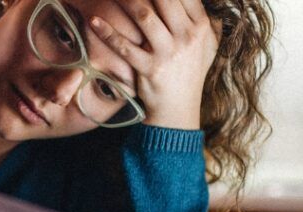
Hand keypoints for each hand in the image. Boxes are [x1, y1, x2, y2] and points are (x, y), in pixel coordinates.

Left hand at [90, 0, 218, 129]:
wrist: (179, 110)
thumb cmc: (190, 74)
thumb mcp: (208, 47)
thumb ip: (208, 20)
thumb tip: (203, 3)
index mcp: (201, 27)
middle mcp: (187, 37)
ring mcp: (168, 54)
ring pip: (144, 17)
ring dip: (125, 0)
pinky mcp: (149, 70)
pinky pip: (125, 47)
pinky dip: (108, 33)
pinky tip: (94, 21)